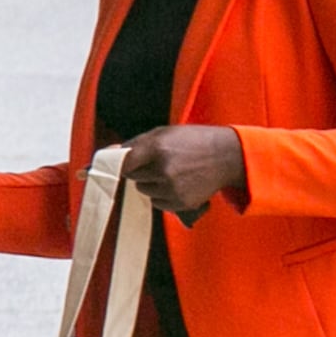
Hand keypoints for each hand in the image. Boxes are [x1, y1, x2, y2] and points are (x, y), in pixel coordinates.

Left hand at [120, 125, 245, 221]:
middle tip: (159, 161)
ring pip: (143, 190)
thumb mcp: (165, 133)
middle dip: (140, 170)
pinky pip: (157, 202)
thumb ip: (135, 144)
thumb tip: (108, 153)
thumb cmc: (193, 141)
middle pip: (132, 177)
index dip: (116, 166)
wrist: (227, 157)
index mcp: (157, 147)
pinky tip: (179, 183)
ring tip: (173, 171)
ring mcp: (172, 188)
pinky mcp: (180, 203)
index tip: (109, 168)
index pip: (123, 163)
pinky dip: (162, 195)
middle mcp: (163, 169)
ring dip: (151, 183)